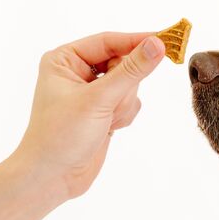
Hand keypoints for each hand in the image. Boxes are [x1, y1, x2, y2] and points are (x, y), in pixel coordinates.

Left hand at [16, 32, 164, 200]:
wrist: (52, 177)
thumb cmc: (62, 135)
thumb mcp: (99, 99)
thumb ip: (131, 70)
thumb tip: (158, 44)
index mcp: (65, 60)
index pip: (109, 41)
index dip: (137, 41)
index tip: (166, 41)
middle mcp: (77, 72)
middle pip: (122, 63)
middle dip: (124, 86)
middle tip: (113, 104)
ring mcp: (92, 93)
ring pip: (129, 85)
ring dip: (123, 104)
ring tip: (106, 121)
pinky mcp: (103, 111)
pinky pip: (129, 102)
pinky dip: (125, 115)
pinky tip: (110, 128)